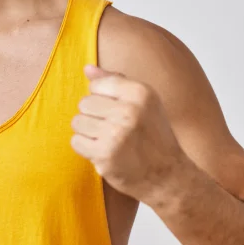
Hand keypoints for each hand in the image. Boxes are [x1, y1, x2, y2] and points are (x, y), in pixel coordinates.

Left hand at [70, 65, 187, 204]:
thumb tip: (87, 68)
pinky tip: (104, 152)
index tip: (117, 112)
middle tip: (113, 130)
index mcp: (140, 92)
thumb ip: (115, 82)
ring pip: (77, 122)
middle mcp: (129, 110)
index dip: (102, 99)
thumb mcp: (144, 103)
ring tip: (108, 140)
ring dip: (88, 133)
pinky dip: (86, 149)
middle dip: (94, 117)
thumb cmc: (154, 136)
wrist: (167, 176)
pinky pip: (76, 142)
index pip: (96, 85)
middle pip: (84, 103)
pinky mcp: (105, 154)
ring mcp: (116, 133)